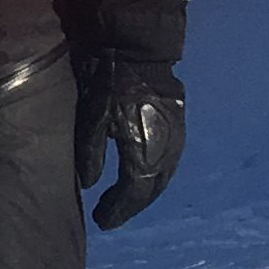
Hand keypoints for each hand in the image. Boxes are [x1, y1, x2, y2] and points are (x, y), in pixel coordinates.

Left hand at [73, 59, 183, 229]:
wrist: (138, 48)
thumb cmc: (108, 82)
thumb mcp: (92, 118)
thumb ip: (91, 154)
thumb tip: (88, 185)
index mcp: (144, 151)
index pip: (134, 193)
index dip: (118, 209)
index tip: (101, 221)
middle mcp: (166, 150)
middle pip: (152, 189)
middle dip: (132, 205)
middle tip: (112, 214)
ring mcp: (177, 136)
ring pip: (164, 176)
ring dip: (146, 191)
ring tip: (126, 199)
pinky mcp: (179, 124)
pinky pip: (170, 160)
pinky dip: (156, 174)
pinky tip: (143, 175)